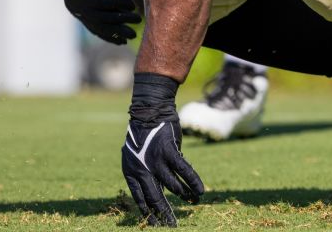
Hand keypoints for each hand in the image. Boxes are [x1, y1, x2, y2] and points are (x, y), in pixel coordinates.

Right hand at [59, 0, 140, 43]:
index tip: (133, 5)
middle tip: (138, 20)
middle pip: (99, 18)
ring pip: (97, 27)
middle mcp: (74, 6)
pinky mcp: (82, 18)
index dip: (116, 4)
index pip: (99, 2)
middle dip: (120, 21)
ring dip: (116, 33)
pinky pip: (95, 29)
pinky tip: (122, 41)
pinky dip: (108, 36)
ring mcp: (77, 14)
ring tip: (133, 35)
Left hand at [122, 74, 204, 225]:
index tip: (155, 223)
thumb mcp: (141, 157)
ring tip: (192, 202)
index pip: (140, 198)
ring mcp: (155, 160)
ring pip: (171, 186)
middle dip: (164, 214)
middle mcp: (141, 168)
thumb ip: (149, 173)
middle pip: (154, 197)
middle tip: (171, 225)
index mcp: (131, 171)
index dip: (148, 212)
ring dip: (183, 195)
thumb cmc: (146, 135)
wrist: (149, 111)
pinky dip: (192, 181)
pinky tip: (200, 190)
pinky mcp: (168, 151)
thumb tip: (161, 191)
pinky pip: (183, 170)